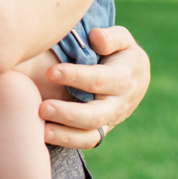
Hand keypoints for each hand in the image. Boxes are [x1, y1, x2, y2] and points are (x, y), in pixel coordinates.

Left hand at [39, 26, 150, 149]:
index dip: (74, 76)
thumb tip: (96, 37)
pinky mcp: (100, 130)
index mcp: (122, 79)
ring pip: (89, 135)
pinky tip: (42, 136)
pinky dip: (66, 141)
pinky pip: (85, 141)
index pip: (97, 79)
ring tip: (42, 130)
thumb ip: (110, 37)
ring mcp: (109, 121)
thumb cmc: (121, 52)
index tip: (50, 72)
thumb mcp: (122, 39)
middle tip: (42, 108)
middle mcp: (117, 104)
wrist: (136, 78)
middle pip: (94, 115)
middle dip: (68, 114)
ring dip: (65, 135)